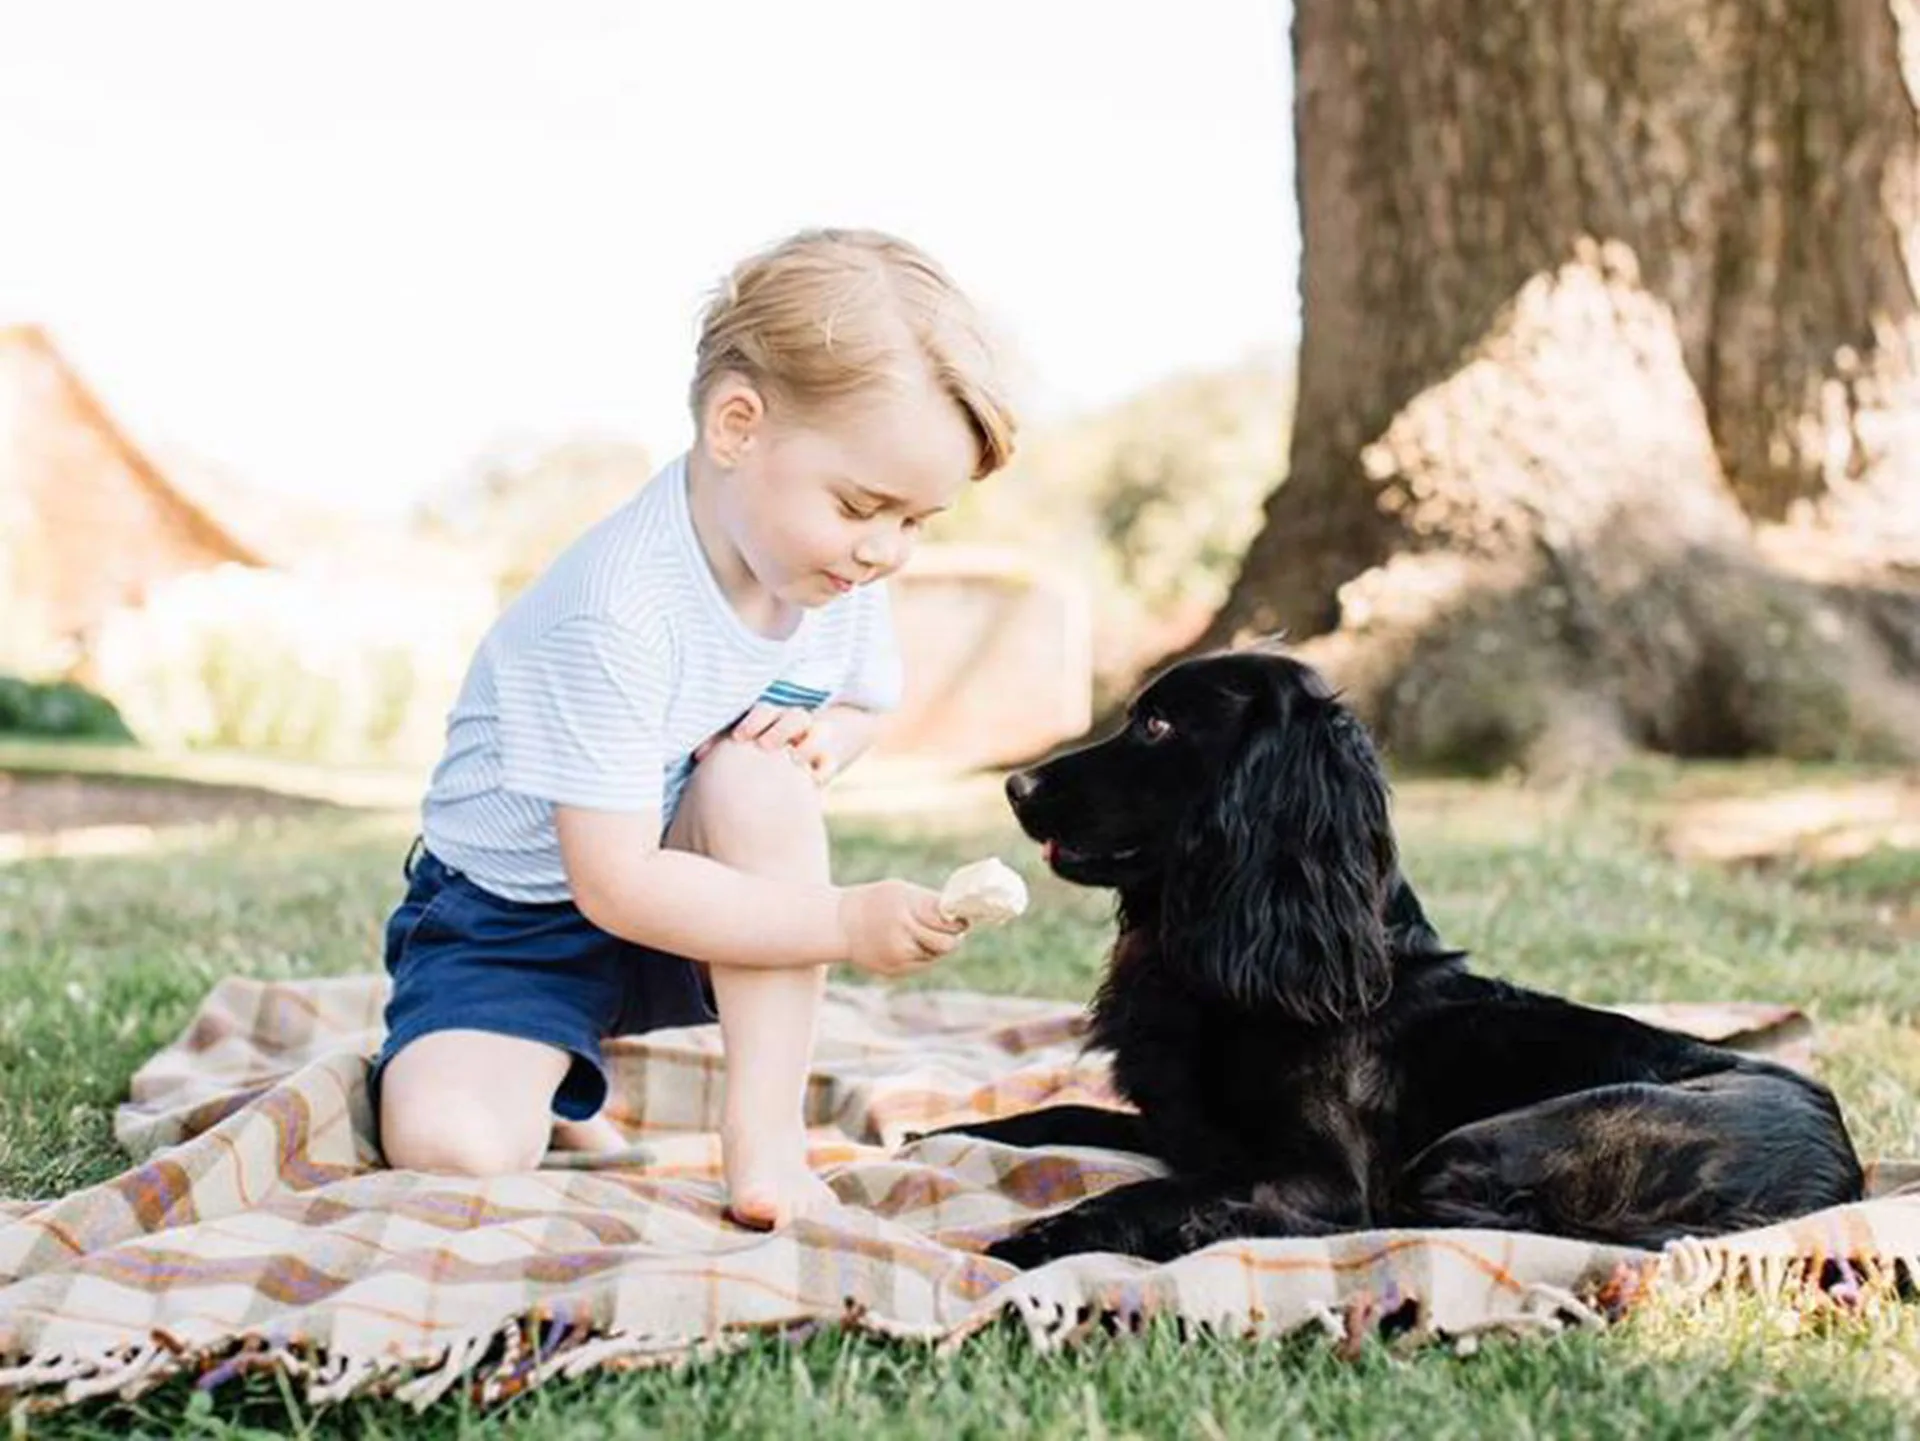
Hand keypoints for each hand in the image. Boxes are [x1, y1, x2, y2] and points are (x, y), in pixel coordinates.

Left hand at [694, 704, 836, 782]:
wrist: (790, 761)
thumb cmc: (752, 751)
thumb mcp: (740, 742)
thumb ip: (720, 744)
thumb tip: (696, 755)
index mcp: (771, 718)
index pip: (765, 711)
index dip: (754, 721)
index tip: (739, 738)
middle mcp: (794, 726)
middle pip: (795, 716)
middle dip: (780, 729)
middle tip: (764, 746)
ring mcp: (812, 742)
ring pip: (818, 733)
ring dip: (805, 745)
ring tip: (792, 761)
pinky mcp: (824, 763)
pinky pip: (829, 763)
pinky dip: (822, 770)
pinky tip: (810, 781)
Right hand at [837, 880, 967, 976]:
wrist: (840, 924)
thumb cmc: (876, 902)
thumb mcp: (901, 892)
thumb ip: (928, 903)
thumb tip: (958, 914)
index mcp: (906, 908)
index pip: (947, 920)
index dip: (959, 920)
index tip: (962, 917)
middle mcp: (902, 934)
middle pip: (946, 943)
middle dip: (954, 937)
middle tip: (956, 929)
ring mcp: (898, 955)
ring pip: (936, 956)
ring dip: (938, 946)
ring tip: (928, 934)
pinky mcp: (894, 970)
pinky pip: (922, 965)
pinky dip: (924, 955)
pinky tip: (914, 944)